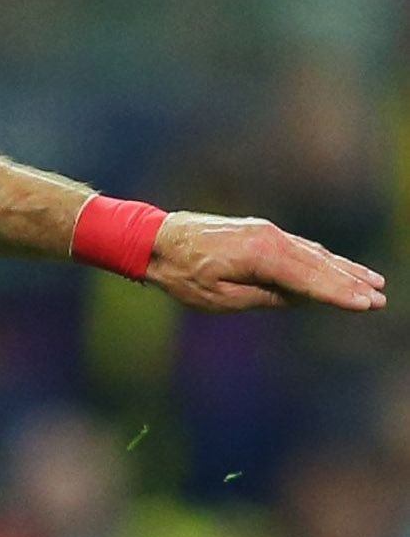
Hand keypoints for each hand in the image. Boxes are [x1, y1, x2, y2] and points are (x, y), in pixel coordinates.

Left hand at [148, 213, 387, 313]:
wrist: (155, 239)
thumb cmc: (181, 274)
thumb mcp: (218, 298)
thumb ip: (262, 297)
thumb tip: (298, 298)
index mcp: (260, 255)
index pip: (309, 279)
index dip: (339, 294)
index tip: (366, 304)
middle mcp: (271, 238)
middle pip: (319, 264)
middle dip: (351, 282)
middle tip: (381, 297)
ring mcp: (268, 232)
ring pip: (314, 254)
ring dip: (344, 268)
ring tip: (373, 281)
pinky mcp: (262, 232)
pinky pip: (300, 248)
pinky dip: (323, 259)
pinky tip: (339, 267)